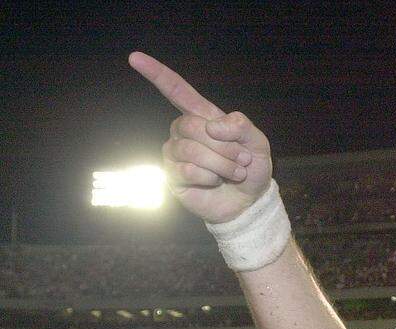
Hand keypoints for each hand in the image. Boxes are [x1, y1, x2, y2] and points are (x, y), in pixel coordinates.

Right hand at [129, 52, 272, 222]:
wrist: (249, 201)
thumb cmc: (251, 168)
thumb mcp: (258, 143)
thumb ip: (241, 126)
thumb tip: (212, 126)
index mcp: (202, 116)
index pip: (177, 90)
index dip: (157, 74)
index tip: (134, 57)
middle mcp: (183, 132)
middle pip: (191, 125)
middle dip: (223, 146)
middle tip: (241, 160)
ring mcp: (175, 153)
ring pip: (190, 150)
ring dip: (221, 164)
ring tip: (234, 173)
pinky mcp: (173, 176)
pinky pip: (188, 170)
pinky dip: (210, 178)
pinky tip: (216, 182)